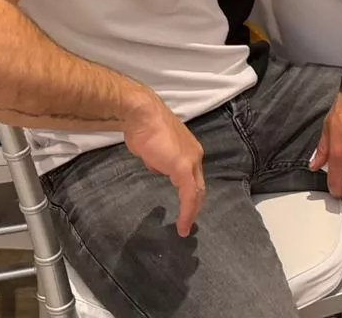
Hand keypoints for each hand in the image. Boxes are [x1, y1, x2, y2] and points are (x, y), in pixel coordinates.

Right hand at [123, 97, 204, 236]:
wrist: (142, 115)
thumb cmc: (144, 129)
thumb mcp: (152, 150)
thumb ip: (159, 161)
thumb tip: (158, 167)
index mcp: (189, 151)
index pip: (194, 178)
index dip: (192, 195)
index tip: (187, 210)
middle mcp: (194, 156)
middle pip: (199, 187)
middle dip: (195, 206)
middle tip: (190, 223)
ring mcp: (190, 161)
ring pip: (196, 192)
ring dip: (191, 212)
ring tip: (186, 228)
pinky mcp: (183, 166)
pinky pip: (188, 194)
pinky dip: (187, 211)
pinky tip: (182, 224)